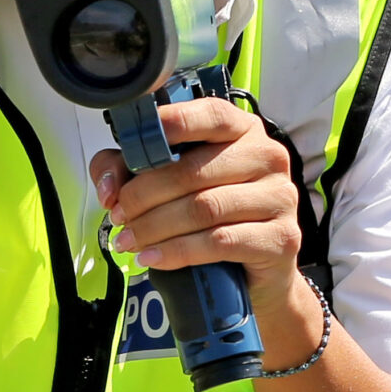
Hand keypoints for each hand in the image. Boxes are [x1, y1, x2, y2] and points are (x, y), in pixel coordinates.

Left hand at [92, 98, 303, 312]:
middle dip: (144, 195)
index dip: (171, 124)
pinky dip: (178, 251)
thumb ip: (129, 170)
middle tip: (118, 215)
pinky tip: (153, 257)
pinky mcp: (281, 238)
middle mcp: (267, 157)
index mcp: (242, 130)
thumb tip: (109, 188)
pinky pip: (220, 242)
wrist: (256, 276)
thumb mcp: (166, 186)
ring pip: (204, 207)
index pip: (210, 115)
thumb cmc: (210, 219)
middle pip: (193, 170)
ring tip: (127, 240)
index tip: (133, 144)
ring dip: (155, 227)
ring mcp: (280, 197)